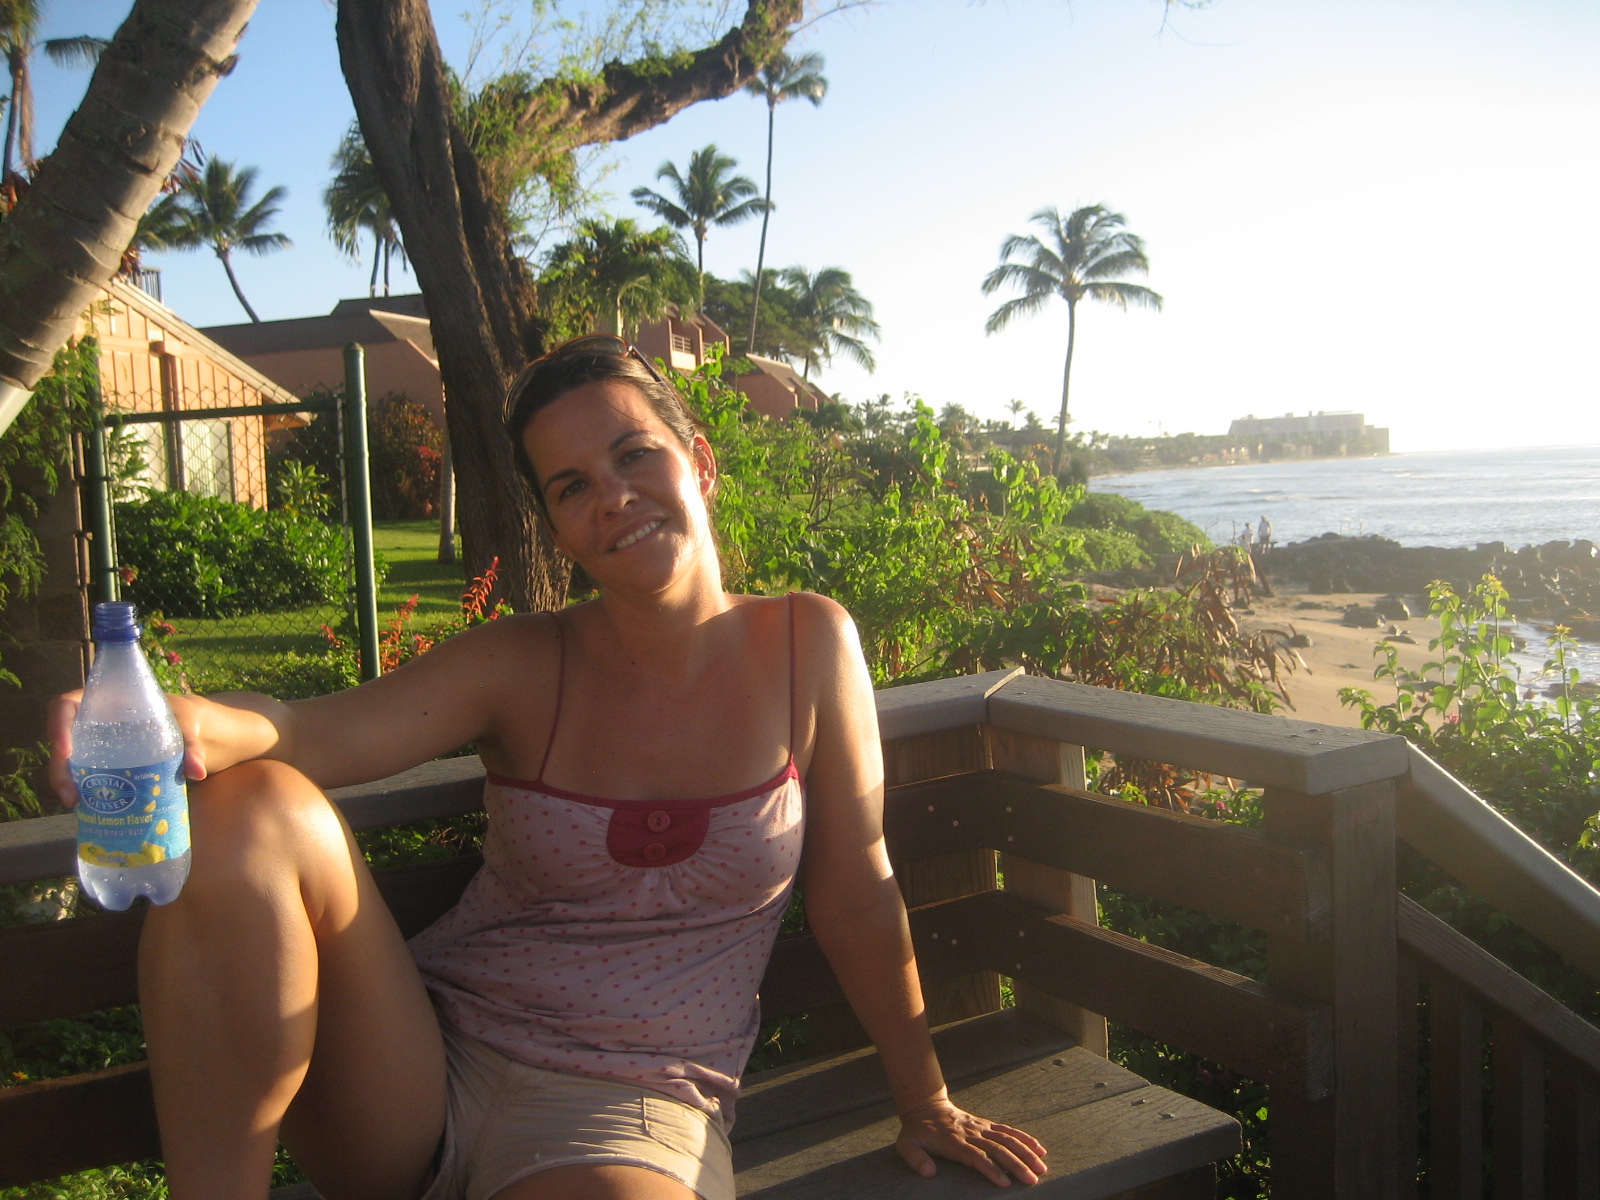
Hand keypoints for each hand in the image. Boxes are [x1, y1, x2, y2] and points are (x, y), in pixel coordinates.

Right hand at [49, 690, 209, 809]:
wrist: (189, 730)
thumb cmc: (183, 717)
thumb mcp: (188, 724)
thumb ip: (192, 745)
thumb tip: (196, 772)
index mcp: (107, 699)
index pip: (67, 704)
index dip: (58, 725)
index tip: (64, 751)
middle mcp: (92, 720)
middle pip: (61, 738)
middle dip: (59, 767)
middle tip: (70, 793)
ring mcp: (92, 741)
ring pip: (65, 759)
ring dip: (64, 781)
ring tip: (75, 802)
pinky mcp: (98, 760)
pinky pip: (78, 771)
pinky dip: (78, 787)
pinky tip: (83, 805)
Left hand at [896, 1097, 1047, 1186]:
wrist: (925, 1107)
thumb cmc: (916, 1132)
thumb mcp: (907, 1145)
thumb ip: (915, 1159)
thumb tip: (929, 1173)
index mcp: (953, 1141)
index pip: (976, 1156)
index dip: (990, 1169)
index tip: (1004, 1182)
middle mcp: (970, 1133)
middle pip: (997, 1148)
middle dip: (1016, 1164)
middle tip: (1032, 1181)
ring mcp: (980, 1127)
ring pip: (1007, 1139)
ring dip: (1025, 1153)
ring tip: (1041, 1168)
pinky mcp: (986, 1124)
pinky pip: (1007, 1130)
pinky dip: (1024, 1138)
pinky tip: (1039, 1149)